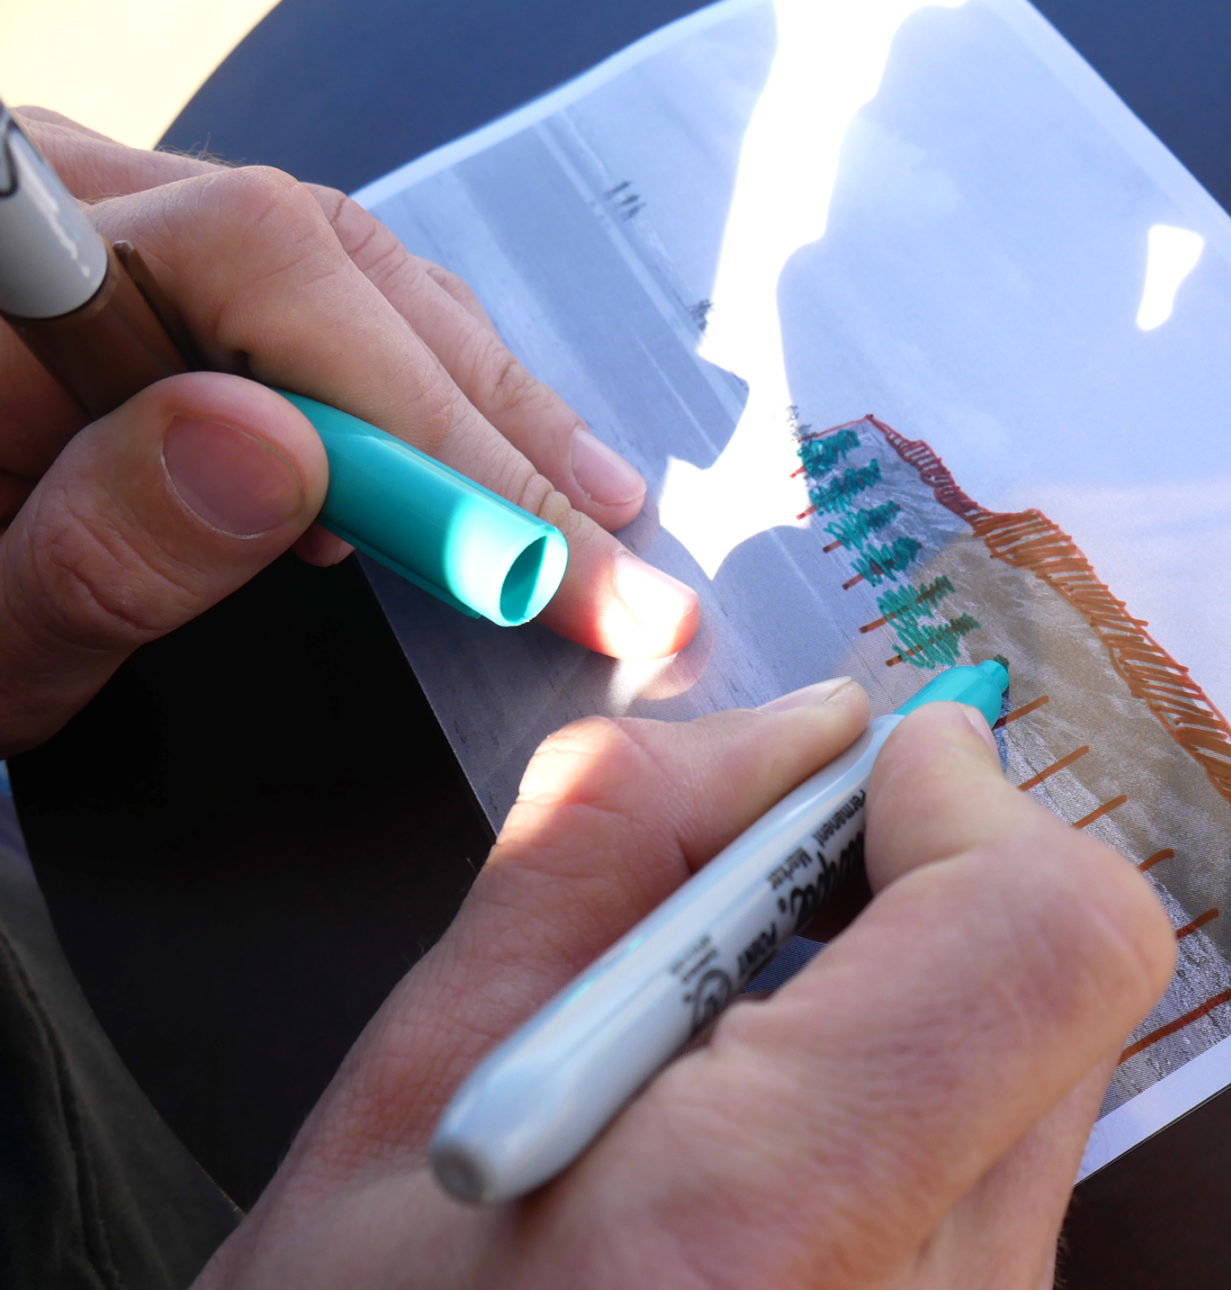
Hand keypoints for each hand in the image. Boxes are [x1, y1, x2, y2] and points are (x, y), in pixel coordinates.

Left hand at [0, 109, 699, 753]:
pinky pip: (318, 303)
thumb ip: (96, 551)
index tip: (543, 566)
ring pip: (348, 276)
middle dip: (495, 435)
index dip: (433, 420)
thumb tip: (278, 457)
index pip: (268, 281)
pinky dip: (418, 390)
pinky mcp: (147, 280)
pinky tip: (476, 466)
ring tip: (587, 517)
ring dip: (481, 407)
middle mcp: (62, 217)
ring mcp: (105, 232)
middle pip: (336, 266)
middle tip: (617, 578)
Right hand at [151, 681, 1174, 1289]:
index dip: (969, 807)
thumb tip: (808, 727)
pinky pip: (1013, 1163)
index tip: (858, 779)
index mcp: (755, 1241)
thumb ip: (617, 842)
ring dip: (914, 980)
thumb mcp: (405, 1080)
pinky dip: (912, 1081)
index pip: (1045, 943)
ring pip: (1050, 1064)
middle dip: (931, 873)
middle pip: (1066, 986)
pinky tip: (765, 1130)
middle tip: (768, 886)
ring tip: (727, 1040)